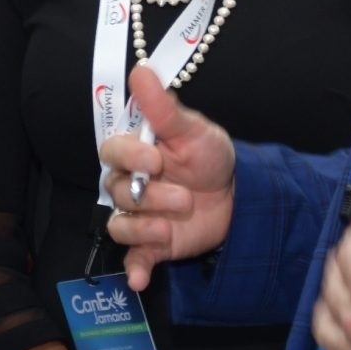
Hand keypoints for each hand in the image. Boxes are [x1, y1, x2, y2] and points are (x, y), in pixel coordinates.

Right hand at [101, 64, 236, 290]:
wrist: (238, 196)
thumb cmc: (210, 157)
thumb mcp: (194, 130)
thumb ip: (164, 106)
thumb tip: (141, 69)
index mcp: (137, 152)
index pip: (112, 151)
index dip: (130, 156)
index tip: (157, 158)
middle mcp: (132, 184)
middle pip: (116, 191)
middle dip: (148, 195)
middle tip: (184, 196)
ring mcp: (140, 216)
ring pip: (120, 225)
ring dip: (144, 228)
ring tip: (171, 226)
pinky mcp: (152, 246)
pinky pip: (132, 260)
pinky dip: (135, 270)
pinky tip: (140, 280)